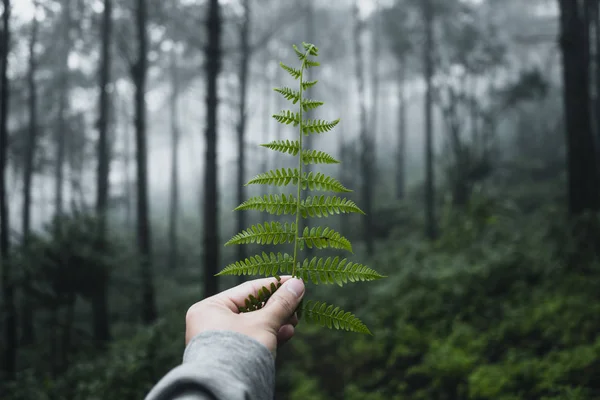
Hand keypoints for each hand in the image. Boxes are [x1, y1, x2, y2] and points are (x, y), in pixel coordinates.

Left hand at [185, 276, 305, 356]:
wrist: (225, 392)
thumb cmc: (238, 351)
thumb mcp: (264, 323)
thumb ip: (281, 303)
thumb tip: (298, 284)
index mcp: (210, 308)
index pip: (248, 289)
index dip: (274, 284)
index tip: (295, 281)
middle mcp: (211, 322)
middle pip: (252, 307)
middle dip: (278, 307)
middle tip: (298, 305)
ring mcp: (220, 340)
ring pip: (254, 325)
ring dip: (277, 322)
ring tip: (294, 321)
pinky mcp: (230, 356)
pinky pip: (252, 339)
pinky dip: (269, 335)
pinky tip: (287, 333)